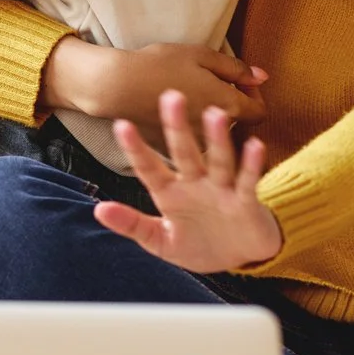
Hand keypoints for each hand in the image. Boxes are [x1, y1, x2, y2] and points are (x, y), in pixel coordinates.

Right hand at [44, 38, 267, 147]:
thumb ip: (236, 68)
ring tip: (197, 100)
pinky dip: (191, 134)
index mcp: (228, 107)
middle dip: (233, 107)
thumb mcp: (203, 56)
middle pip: (238, 126)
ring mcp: (193, 146)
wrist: (117, 86)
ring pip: (215, 140)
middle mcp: (216, 133)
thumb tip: (261, 76)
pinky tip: (179, 115)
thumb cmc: (161, 64)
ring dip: (213, 123)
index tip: (239, 81)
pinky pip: (191, 148)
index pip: (259, 112)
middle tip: (216, 86)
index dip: (254, 95)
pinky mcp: (173, 151)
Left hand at [93, 91, 283, 271]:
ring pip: (218, 160)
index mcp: (170, 192)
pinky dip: (252, 164)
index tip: (121, 125)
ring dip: (217, 139)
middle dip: (178, 127)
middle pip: (185, 152)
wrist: (240, 259)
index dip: (136, 148)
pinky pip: (248, 181)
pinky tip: (254, 145)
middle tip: (171, 96)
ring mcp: (221, 189)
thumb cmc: (199, 245)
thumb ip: (132, 225)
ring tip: (215, 114)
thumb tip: (99, 210)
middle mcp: (195, 183)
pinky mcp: (245, 201)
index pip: (149, 167)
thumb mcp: (160, 241)